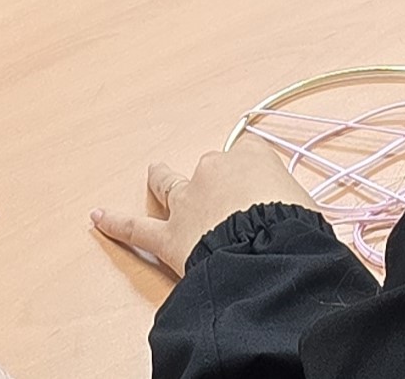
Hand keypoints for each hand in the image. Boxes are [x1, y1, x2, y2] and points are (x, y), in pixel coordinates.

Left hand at [92, 139, 307, 280]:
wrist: (265, 250)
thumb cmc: (293, 226)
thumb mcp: (307, 206)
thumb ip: (294, 204)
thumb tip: (301, 220)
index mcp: (252, 157)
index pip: (250, 155)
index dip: (254, 174)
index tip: (263, 189)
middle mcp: (215, 169)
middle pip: (212, 166)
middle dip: (216, 180)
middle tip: (228, 201)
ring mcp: (188, 200)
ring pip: (169, 184)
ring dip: (161, 179)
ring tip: (153, 171)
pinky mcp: (168, 235)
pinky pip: (137, 228)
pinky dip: (115, 224)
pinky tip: (96, 217)